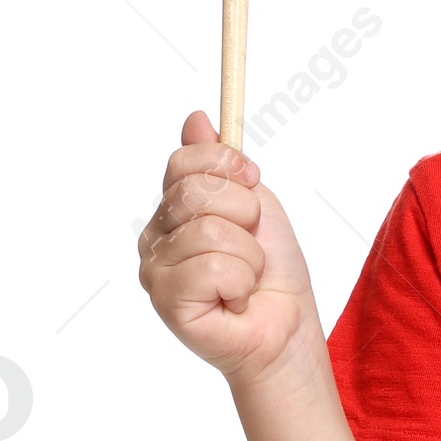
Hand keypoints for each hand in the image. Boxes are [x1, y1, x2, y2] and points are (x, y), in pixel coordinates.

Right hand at [138, 109, 323, 388]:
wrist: (286, 323)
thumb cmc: (270, 268)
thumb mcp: (254, 203)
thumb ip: (221, 164)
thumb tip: (196, 117)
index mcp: (172, 208)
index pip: (184, 162)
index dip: (227, 166)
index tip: (252, 181)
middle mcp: (155, 237)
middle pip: (197, 193)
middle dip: (245, 215)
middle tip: (251, 244)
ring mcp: (155, 270)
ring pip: (212, 231)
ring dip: (249, 255)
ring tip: (245, 277)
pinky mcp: (167, 301)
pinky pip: (215, 268)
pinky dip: (242, 282)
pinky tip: (235, 298)